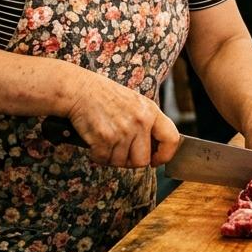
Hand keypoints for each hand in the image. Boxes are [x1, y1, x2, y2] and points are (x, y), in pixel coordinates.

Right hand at [64, 72, 180, 168]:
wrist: (79, 89)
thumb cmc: (105, 96)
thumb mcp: (135, 102)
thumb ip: (147, 122)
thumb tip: (155, 149)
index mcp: (151, 111)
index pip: (172, 139)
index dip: (165, 155)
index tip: (156, 160)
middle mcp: (140, 121)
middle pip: (142, 160)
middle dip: (129, 160)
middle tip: (119, 149)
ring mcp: (123, 130)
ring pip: (121, 163)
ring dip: (111, 157)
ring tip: (105, 140)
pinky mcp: (105, 137)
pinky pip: (104, 159)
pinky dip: (97, 155)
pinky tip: (94, 141)